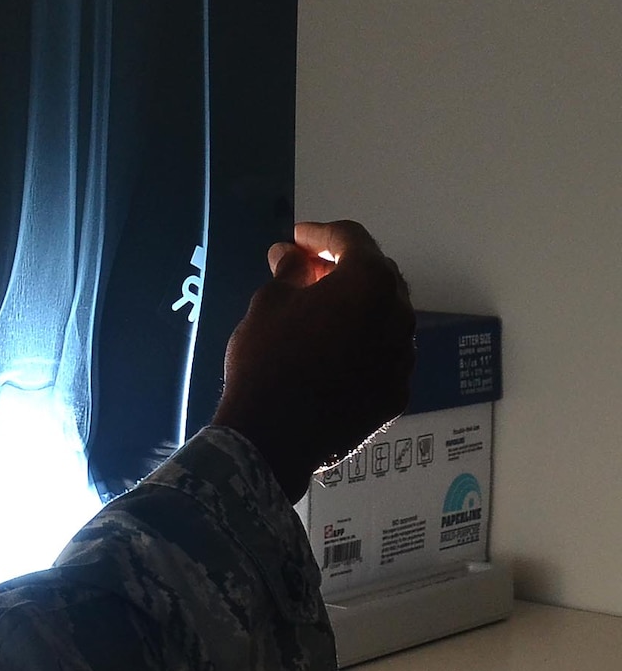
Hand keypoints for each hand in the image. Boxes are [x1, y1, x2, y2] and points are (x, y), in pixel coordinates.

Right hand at [212, 220, 414, 501]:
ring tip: (322, 315)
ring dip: (358, 308)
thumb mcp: (267, 304)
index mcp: (368, 282)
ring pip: (386, 317)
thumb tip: (292, 255)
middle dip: (344, 267)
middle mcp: (399, 314)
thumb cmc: (266, 359)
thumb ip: (290, 272)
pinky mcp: (397, 393)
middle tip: (309, 272)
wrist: (273, 436)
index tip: (296, 238)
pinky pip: (385, 355)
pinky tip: (334, 354)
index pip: (352, 239)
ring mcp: (403, 357)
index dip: (321, 233)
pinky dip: (364, 345)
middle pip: (378, 275)